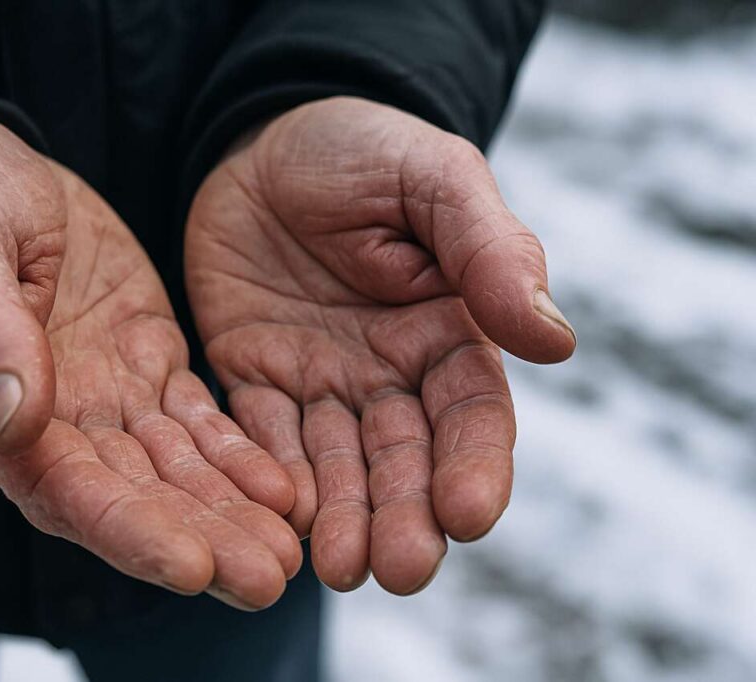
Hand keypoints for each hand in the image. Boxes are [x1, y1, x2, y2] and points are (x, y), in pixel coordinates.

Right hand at [0, 114, 299, 608]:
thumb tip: (11, 418)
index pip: (60, 489)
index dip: (125, 529)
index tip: (188, 565)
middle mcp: (52, 424)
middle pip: (131, 499)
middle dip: (199, 541)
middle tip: (269, 580)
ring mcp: (105, 399)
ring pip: (174, 472)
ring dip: (229, 514)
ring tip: (291, 557)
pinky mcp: (148, 366)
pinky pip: (198, 422)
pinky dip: (238, 457)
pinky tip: (285, 490)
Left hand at [185, 97, 575, 594]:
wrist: (265, 142)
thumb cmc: (364, 151)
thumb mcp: (436, 180)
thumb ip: (493, 253)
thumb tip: (555, 339)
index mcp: (447, 331)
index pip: (470, 414)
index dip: (474, 465)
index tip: (468, 514)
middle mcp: (387, 372)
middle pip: (403, 458)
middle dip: (405, 515)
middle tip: (401, 569)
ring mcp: (319, 380)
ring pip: (335, 463)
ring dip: (340, 517)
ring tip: (341, 568)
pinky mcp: (253, 376)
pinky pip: (259, 433)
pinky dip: (269, 475)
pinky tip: (276, 515)